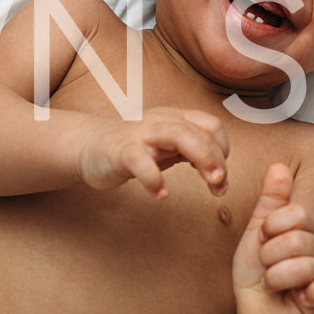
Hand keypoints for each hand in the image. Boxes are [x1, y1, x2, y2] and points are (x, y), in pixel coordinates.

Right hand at [76, 107, 229, 198]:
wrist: (90, 146)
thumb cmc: (134, 148)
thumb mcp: (168, 147)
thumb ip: (192, 153)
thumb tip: (221, 171)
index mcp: (176, 119)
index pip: (212, 126)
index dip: (224, 150)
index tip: (220, 175)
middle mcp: (163, 121)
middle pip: (201, 131)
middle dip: (218, 158)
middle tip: (221, 185)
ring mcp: (142, 134)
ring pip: (179, 135)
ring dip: (202, 158)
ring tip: (211, 183)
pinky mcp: (122, 151)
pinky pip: (141, 162)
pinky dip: (154, 179)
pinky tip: (162, 194)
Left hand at [233, 163, 313, 313]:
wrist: (257, 310)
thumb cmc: (257, 270)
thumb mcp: (257, 233)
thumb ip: (270, 201)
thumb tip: (279, 166)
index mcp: (304, 229)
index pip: (297, 213)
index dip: (272, 227)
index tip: (263, 239)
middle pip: (298, 240)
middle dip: (270, 255)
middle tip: (266, 267)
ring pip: (306, 265)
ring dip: (277, 277)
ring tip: (273, 284)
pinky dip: (312, 293)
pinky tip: (301, 297)